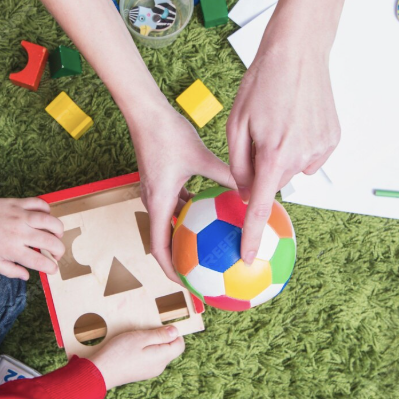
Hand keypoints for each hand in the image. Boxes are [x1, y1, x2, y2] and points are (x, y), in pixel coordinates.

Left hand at [0, 195, 64, 279]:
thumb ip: (10, 271)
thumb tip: (26, 276)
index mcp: (12, 249)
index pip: (40, 261)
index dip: (51, 267)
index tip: (52, 269)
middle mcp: (19, 232)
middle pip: (50, 242)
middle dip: (59, 251)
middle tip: (56, 254)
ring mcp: (20, 216)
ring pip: (50, 220)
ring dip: (58, 229)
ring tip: (57, 235)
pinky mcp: (18, 203)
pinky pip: (39, 203)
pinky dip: (47, 209)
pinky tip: (45, 217)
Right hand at [91, 325, 184, 387]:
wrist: (100, 373)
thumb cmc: (119, 353)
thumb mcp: (141, 338)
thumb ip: (160, 335)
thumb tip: (176, 331)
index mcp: (162, 358)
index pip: (179, 345)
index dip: (174, 333)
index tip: (161, 325)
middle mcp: (159, 367)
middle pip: (169, 349)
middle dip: (161, 337)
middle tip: (145, 330)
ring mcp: (150, 371)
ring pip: (158, 353)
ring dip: (151, 343)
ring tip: (136, 338)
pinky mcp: (141, 373)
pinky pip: (149, 359)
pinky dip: (144, 351)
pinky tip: (131, 348)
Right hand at [127, 98, 234, 280]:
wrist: (146, 112)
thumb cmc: (168, 133)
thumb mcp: (202, 158)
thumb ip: (226, 176)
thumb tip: (252, 193)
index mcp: (157, 204)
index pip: (160, 250)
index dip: (173, 272)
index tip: (189, 286)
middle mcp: (153, 203)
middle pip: (164, 243)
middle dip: (181, 263)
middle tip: (203, 278)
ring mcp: (157, 194)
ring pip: (171, 226)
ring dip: (185, 241)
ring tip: (208, 254)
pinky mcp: (162, 183)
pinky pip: (177, 208)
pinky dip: (191, 218)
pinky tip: (214, 216)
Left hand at [226, 38, 339, 262]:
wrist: (299, 52)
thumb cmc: (262, 83)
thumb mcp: (236, 124)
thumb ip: (237, 164)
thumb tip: (242, 194)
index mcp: (272, 154)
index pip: (259, 207)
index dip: (253, 235)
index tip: (250, 257)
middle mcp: (300, 156)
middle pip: (274, 182)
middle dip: (264, 169)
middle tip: (260, 135)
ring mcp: (321, 149)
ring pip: (292, 170)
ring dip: (283, 156)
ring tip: (280, 122)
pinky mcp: (333, 139)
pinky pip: (310, 156)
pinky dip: (301, 146)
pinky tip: (297, 120)